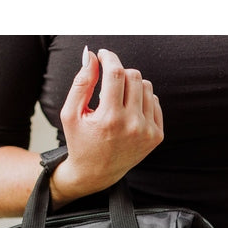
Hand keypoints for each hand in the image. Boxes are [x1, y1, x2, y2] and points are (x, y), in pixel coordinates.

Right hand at [51, 47, 163, 205]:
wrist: (97, 173)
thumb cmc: (80, 141)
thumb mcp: (70, 113)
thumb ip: (81, 82)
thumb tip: (92, 55)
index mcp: (109, 119)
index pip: (116, 73)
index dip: (109, 57)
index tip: (103, 54)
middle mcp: (132, 125)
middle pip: (134, 76)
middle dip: (119, 71)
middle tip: (107, 79)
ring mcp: (148, 132)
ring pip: (146, 86)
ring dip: (131, 85)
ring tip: (117, 98)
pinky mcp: (157, 136)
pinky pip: (154, 101)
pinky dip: (141, 99)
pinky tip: (129, 109)